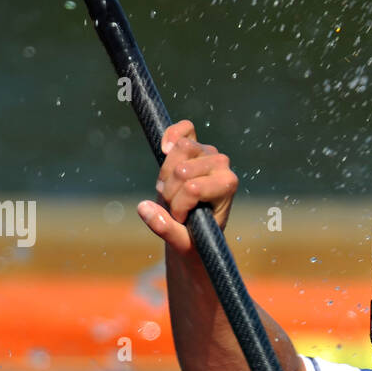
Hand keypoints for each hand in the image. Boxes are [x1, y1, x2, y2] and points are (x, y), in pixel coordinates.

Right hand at [136, 119, 238, 254]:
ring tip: (171, 190)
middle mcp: (222, 164)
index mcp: (227, 185)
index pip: (193, 188)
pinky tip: (165, 149)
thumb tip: (143, 207)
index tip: (181, 219)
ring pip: (178, 150)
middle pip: (181, 170)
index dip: (179, 205)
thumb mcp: (181, 241)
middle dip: (171, 192)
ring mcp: (209, 152)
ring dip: (165, 175)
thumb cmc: (194, 236)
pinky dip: (171, 136)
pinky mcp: (196, 144)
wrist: (195, 227)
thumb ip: (165, 228)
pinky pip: (184, 129)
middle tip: (174, 206)